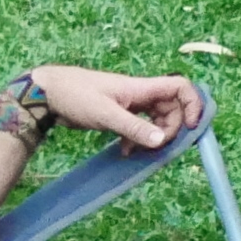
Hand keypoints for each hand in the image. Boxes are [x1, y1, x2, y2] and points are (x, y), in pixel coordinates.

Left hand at [28, 67, 200, 151]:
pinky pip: (140, 128)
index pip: (180, 87)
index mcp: (141, 88)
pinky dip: (138, 141)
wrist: (47, 94)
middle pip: (171, 109)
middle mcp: (140, 94)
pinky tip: (125, 151)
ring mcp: (130, 104)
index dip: (192, 104)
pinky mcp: (119, 114)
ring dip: (154, 138)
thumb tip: (161, 142)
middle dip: (170, 130)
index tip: (190, 127)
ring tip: (139, 152)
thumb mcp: (106, 114)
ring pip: (156, 120)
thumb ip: (134, 127)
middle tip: (157, 146)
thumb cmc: (76, 96)